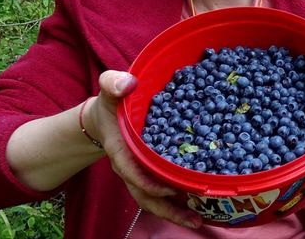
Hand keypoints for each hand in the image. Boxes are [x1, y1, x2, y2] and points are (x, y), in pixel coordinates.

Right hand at [89, 71, 202, 229]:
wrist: (105, 116)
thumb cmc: (110, 104)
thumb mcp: (109, 89)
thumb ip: (114, 83)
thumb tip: (128, 83)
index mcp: (121, 149)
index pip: (131, 171)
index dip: (148, 182)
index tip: (167, 189)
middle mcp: (131, 167)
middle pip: (146, 195)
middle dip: (168, 210)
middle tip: (194, 219)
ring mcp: (140, 173)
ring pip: (154, 198)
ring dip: (175, 211)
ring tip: (199, 220)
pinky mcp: (151, 172)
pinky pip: (163, 189)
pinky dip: (178, 198)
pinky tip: (198, 202)